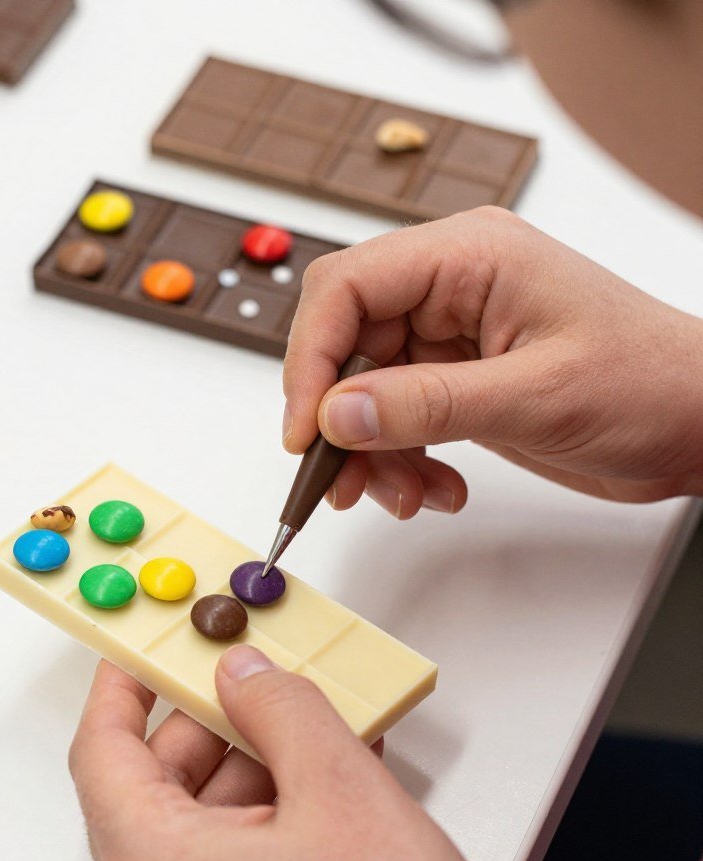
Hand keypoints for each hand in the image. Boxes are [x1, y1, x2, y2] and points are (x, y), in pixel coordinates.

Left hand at [69, 648, 553, 860]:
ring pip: (189, 828)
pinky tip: (314, 789)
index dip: (121, 687)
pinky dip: (254, 820)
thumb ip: (277, 706)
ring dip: (243, 771)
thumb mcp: (339, 786)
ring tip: (307, 734)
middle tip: (250, 680)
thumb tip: (242, 675)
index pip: (101, 751)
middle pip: (150, 787)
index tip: (140, 650)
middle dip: (205, 725)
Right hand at [284, 207, 702, 517]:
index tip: (306, 429)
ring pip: (363, 391)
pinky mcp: (455, 381)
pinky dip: (400, 462)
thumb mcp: (535, 397)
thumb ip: (426, 406)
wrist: (700, 425)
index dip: (311, 358)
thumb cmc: (651, 384)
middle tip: (339, 478)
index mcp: (469, 256)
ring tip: (402, 495)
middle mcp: (450, 289)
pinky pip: (394, 419)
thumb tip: (335, 415)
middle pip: (345, 343)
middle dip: (338, 419)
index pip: (347, 287)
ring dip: (370, 453)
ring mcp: (451, 337)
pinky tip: (434, 489)